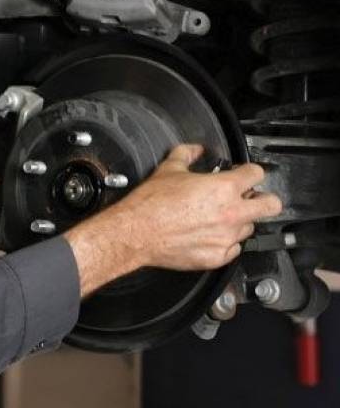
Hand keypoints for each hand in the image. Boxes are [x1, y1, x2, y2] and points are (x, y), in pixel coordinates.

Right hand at [65, 144, 282, 295]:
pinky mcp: (217, 257)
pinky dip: (226, 242)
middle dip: (263, 199)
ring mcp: (227, 238)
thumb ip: (187, 154)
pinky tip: (209, 235)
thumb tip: (194, 150)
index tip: (243, 175)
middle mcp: (231, 213)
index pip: (256, 174)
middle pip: (271, 205)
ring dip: (239, 221)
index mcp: (224, 188)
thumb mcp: (168, 169)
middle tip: (248, 199)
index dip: (250, 172)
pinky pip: (234, 249)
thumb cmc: (151, 204)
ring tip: (218, 219)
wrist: (136, 232)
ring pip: (249, 227)